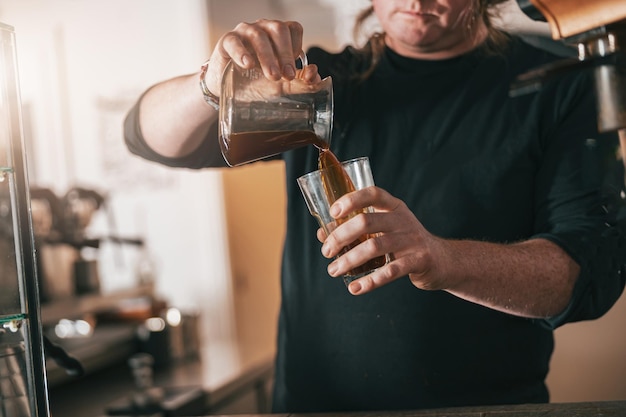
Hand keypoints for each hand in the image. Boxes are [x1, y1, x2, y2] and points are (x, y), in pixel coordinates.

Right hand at [204, 19, 320, 96]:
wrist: (226, 88)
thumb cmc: (254, 82)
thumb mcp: (279, 84)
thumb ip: (298, 81)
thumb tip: (314, 77)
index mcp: (277, 35)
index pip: (293, 29)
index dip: (297, 47)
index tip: (295, 69)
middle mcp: (262, 28)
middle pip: (278, 29)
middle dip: (285, 54)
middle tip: (287, 76)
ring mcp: (244, 33)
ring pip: (258, 35)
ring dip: (268, 57)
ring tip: (272, 76)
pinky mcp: (226, 41)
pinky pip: (234, 41)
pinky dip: (242, 53)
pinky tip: (248, 65)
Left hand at [319, 186, 453, 295]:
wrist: (444, 261)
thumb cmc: (405, 244)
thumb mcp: (386, 230)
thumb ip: (359, 230)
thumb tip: (323, 234)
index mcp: (394, 207)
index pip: (372, 194)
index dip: (351, 200)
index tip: (333, 212)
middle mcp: (403, 220)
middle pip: (367, 222)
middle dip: (340, 236)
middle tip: (326, 251)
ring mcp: (412, 240)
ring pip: (374, 247)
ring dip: (349, 260)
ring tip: (333, 270)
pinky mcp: (419, 261)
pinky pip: (390, 271)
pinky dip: (370, 281)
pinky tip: (355, 288)